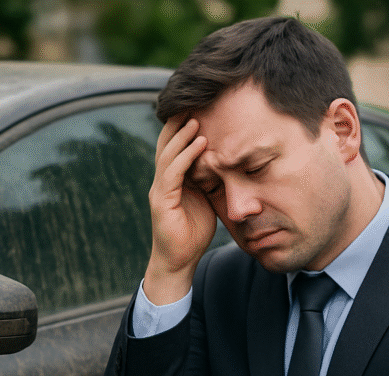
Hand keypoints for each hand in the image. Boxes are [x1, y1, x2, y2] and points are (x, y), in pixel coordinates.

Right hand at [144, 117, 216, 304]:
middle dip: (178, 122)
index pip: (174, 145)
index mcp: (172, 179)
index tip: (198, 105)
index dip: (183, 125)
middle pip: (166, 143)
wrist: (179, 262)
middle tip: (193, 100)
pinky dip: (186, 156)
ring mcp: (160, 190)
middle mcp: (162, 181)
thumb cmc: (194, 233)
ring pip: (168, 154)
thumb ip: (210, 181)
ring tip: (197, 118)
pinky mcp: (161, 202)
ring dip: (183, 135)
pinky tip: (199, 144)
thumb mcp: (206, 200)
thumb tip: (229, 164)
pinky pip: (172, 173)